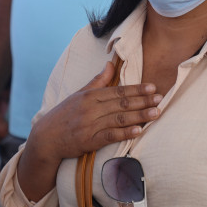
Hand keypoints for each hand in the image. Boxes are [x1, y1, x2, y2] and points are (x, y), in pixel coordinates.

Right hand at [29, 60, 161, 163]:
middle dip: (142, 101)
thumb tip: (110, 64)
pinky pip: (109, 136)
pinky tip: (137, 131)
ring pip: (118, 119)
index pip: (117, 91)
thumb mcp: (79, 94)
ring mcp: (89, 125)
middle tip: (160, 99)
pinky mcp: (88, 141)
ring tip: (155, 113)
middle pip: (121, 104)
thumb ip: (97, 81)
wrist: (46, 138)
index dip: (136, 89)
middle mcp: (90, 109)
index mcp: (89, 96)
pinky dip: (124, 133)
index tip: (152, 87)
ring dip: (139, 116)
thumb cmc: (64, 114)